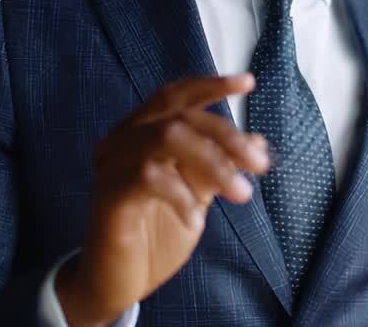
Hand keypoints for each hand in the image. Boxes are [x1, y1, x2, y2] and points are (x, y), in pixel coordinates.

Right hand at [55, 74, 269, 326]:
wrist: (118, 284)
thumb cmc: (156, 234)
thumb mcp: (197, 194)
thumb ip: (220, 165)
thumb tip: (258, 141)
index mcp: (140, 133)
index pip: (175, 96)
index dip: (210, 86)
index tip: (248, 83)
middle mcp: (121, 141)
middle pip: (177, 115)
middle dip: (226, 136)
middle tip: (260, 165)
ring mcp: (110, 166)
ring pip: (165, 138)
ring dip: (212, 163)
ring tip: (242, 194)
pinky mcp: (106, 195)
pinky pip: (148, 176)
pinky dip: (181, 195)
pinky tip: (197, 220)